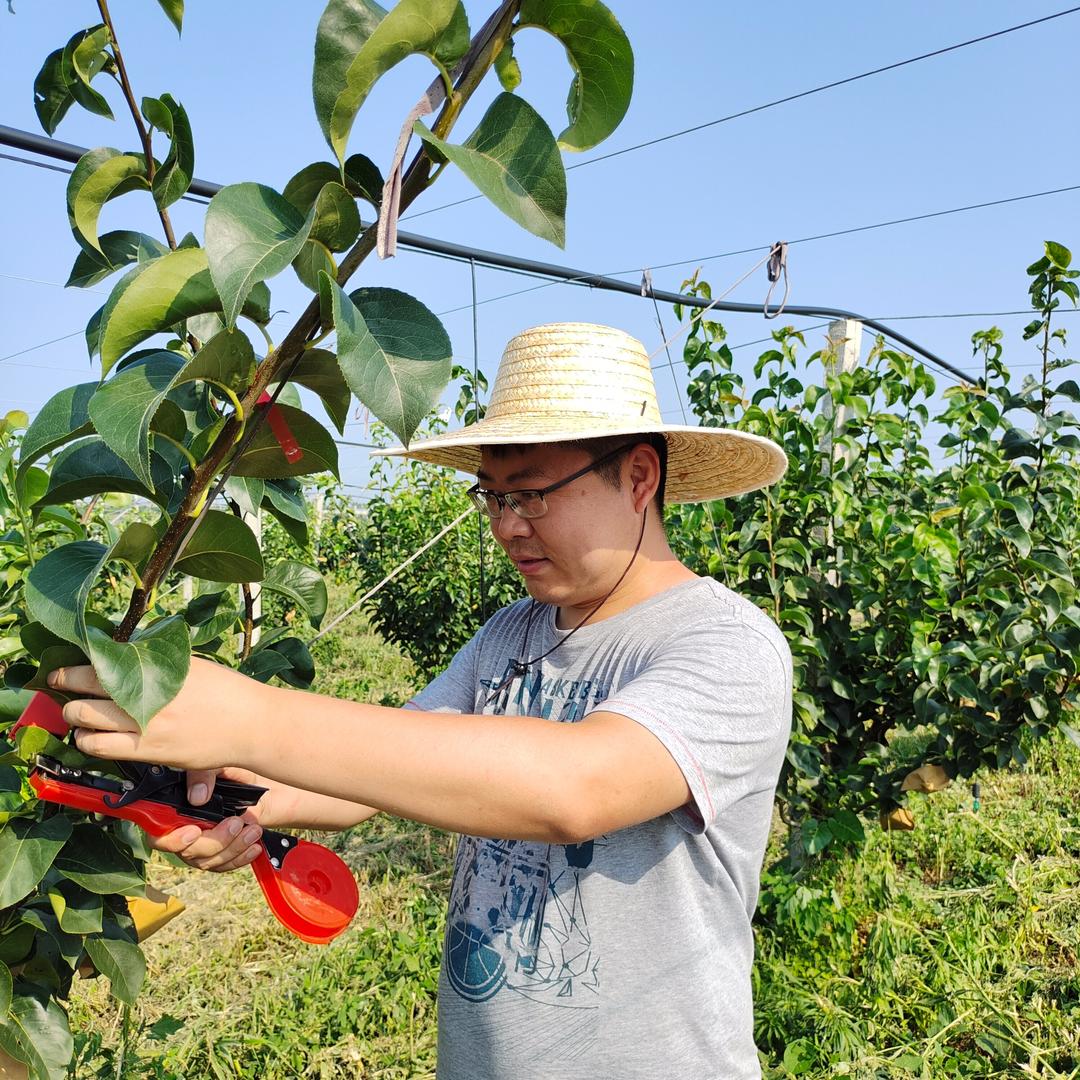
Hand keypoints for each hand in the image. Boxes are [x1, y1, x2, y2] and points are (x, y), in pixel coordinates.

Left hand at [50, 656, 272, 771]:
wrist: (252, 723)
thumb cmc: (228, 692)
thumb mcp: (193, 666)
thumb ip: (159, 663)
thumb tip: (126, 658)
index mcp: (159, 663)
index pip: (102, 659)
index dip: (75, 666)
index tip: (63, 670)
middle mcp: (149, 687)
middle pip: (85, 685)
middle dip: (67, 688)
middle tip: (65, 691)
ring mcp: (145, 719)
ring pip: (84, 717)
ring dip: (75, 717)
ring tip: (79, 717)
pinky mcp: (148, 748)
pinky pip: (98, 745)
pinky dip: (87, 740)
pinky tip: (92, 738)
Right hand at [151, 767, 267, 872]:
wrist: (263, 788)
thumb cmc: (236, 774)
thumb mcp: (221, 764)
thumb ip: (203, 774)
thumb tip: (198, 797)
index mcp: (175, 808)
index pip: (158, 833)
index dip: (173, 839)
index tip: (195, 831)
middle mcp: (183, 830)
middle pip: (187, 852)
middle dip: (214, 841)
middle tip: (237, 823)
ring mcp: (200, 845)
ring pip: (207, 861)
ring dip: (233, 848)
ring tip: (253, 830)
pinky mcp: (217, 854)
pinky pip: (223, 865)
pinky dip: (240, 858)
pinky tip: (253, 846)